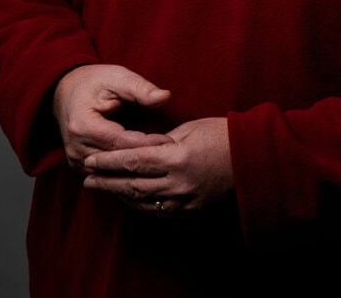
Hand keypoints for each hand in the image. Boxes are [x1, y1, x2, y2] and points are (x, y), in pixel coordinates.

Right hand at [52, 64, 170, 171]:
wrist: (65, 91)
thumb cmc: (93, 82)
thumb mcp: (117, 77)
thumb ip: (140, 88)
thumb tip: (164, 96)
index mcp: (82, 126)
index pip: (121, 142)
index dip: (146, 143)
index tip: (170, 140)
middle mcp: (76, 148)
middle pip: (117, 161)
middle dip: (145, 159)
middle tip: (172, 155)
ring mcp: (76, 161)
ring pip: (112, 173)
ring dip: (136, 169)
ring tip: (162, 162)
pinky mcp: (80, 167)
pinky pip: (106, 175)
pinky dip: (125, 172)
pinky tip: (145, 168)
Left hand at [83, 117, 232, 213]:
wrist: (253, 159)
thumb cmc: (222, 134)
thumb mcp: (189, 129)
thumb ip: (161, 141)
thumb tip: (141, 148)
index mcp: (176, 158)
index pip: (132, 161)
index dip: (108, 162)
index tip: (90, 160)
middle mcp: (177, 183)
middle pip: (132, 185)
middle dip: (107, 181)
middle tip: (87, 178)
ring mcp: (185, 202)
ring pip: (142, 202)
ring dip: (120, 195)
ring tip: (103, 189)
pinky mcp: (192, 212)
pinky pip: (159, 213)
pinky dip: (140, 206)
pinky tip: (130, 200)